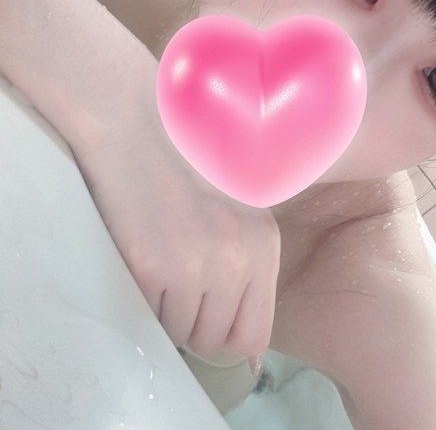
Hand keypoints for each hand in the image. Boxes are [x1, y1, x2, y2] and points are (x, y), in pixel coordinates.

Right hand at [73, 113, 280, 358]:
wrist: (136, 131)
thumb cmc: (185, 167)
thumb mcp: (239, 210)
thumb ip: (247, 262)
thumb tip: (241, 327)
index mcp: (263, 245)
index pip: (256, 334)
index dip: (229, 337)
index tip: (212, 323)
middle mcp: (235, 258)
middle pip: (214, 340)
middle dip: (196, 327)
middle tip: (181, 294)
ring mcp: (192, 264)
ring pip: (180, 333)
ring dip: (170, 315)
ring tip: (163, 272)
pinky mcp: (149, 266)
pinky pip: (149, 315)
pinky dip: (146, 301)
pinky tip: (145, 262)